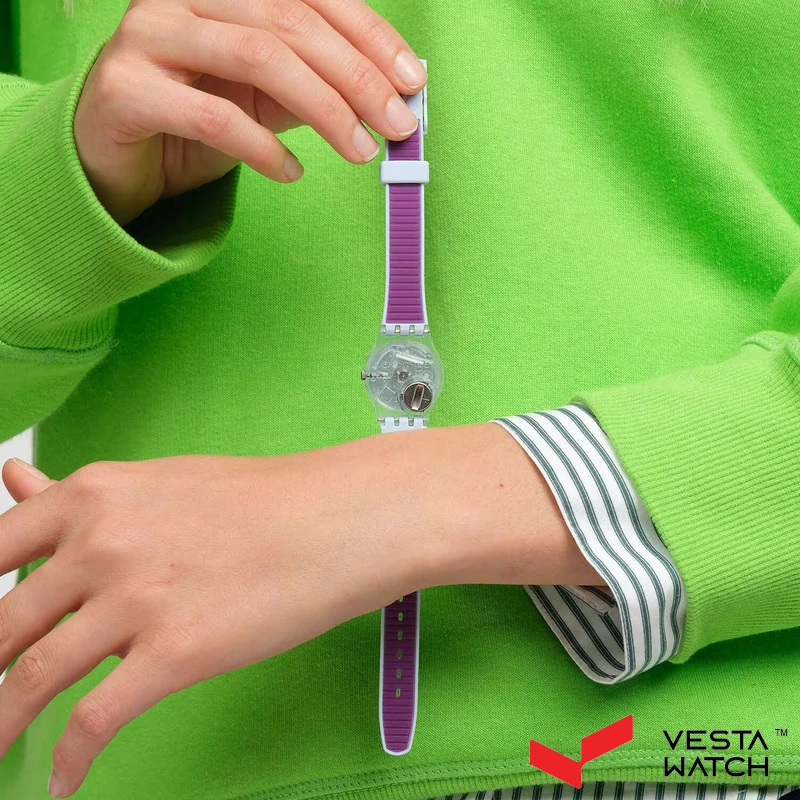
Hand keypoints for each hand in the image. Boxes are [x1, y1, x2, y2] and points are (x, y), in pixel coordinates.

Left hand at [0, 423, 602, 796]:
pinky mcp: (175, 651)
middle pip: (2, 625)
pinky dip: (67, 759)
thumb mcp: (160, 483)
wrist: (336, 519)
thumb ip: (80, 496)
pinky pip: (94, 720)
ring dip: (1, 727)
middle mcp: (101, 542)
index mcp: (94, 494)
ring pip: (30, 678)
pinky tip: (63, 778)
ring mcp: (135, 599)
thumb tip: (14, 476)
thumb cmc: (259, 500)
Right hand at [73, 0, 427, 225]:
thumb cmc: (196, 117)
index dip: (369, 34)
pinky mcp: (127, 89)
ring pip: (256, 56)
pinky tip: (292, 173)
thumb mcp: (264, 95)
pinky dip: (263, 148)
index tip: (412, 81)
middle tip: (396, 124)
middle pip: (289, 20)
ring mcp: (148, 34)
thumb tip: (388, 96)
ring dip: (322, 108)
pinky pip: (213, 116)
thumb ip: (315, 85)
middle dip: (356, 75)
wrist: (114, 155)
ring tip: (359, 151)